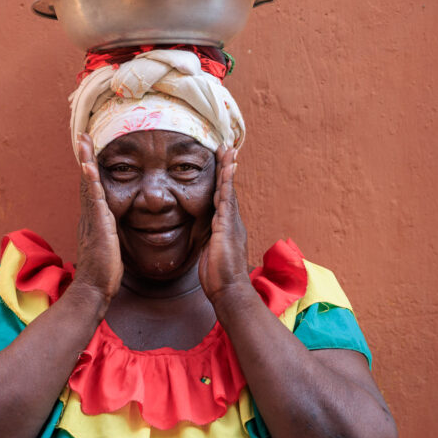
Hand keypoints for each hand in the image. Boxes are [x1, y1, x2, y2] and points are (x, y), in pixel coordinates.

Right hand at [74, 133, 122, 301]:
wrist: (93, 290)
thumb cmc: (103, 273)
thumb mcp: (108, 246)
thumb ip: (108, 234)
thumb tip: (111, 229)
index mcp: (93, 219)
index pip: (91, 188)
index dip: (90, 169)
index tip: (89, 151)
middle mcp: (89, 215)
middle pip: (86, 180)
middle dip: (84, 157)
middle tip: (83, 135)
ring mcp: (91, 219)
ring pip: (87, 184)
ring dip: (86, 161)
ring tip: (84, 141)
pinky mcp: (97, 225)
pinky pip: (94, 199)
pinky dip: (91, 181)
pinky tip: (90, 167)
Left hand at [198, 146, 249, 305]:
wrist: (228, 290)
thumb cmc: (218, 276)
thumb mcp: (209, 253)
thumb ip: (208, 239)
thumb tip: (206, 236)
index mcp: (226, 226)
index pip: (222, 198)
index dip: (222, 180)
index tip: (222, 163)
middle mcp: (231, 220)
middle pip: (228, 188)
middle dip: (227, 167)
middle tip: (226, 147)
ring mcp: (230, 222)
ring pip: (229, 189)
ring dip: (227, 168)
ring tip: (227, 150)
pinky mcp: (226, 225)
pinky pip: (227, 198)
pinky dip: (227, 182)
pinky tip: (227, 168)